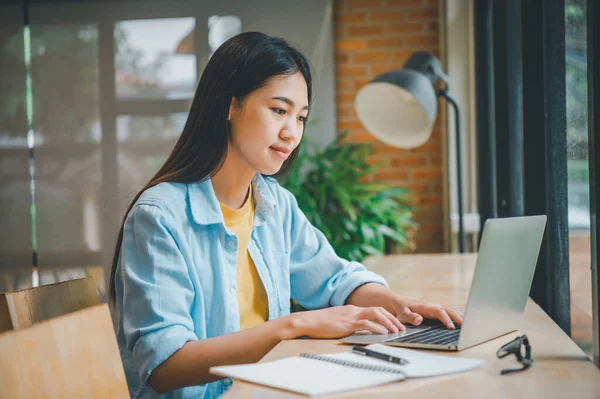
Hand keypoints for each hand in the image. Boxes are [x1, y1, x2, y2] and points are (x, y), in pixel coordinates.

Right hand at [290, 305, 404, 338]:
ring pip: (375, 315)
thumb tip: (358, 331)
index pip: (374, 309)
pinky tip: (384, 333)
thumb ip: (348, 323)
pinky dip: (377, 328)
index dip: (387, 316)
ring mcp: (350, 316)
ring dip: (388, 323)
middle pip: (378, 310)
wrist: (307, 321)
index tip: (395, 324)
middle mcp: (353, 310)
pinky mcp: (347, 323)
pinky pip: (366, 324)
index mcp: (352, 309)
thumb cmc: (319, 323)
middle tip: (401, 327)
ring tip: (396, 331)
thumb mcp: (337, 322)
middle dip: (392, 318)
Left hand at [392, 299, 463, 329]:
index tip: (451, 327)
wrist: (400, 302)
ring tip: (469, 326)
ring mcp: (436, 308)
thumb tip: (420, 319)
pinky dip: (457, 317)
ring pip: (451, 311)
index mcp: (425, 307)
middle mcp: (433, 306)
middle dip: (457, 318)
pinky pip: (449, 313)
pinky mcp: (437, 311)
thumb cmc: (401, 309)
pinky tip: (464, 323)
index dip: (446, 319)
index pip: (439, 311)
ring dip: (460, 317)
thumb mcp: (402, 313)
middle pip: (448, 310)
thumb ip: (410, 317)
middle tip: (466, 327)